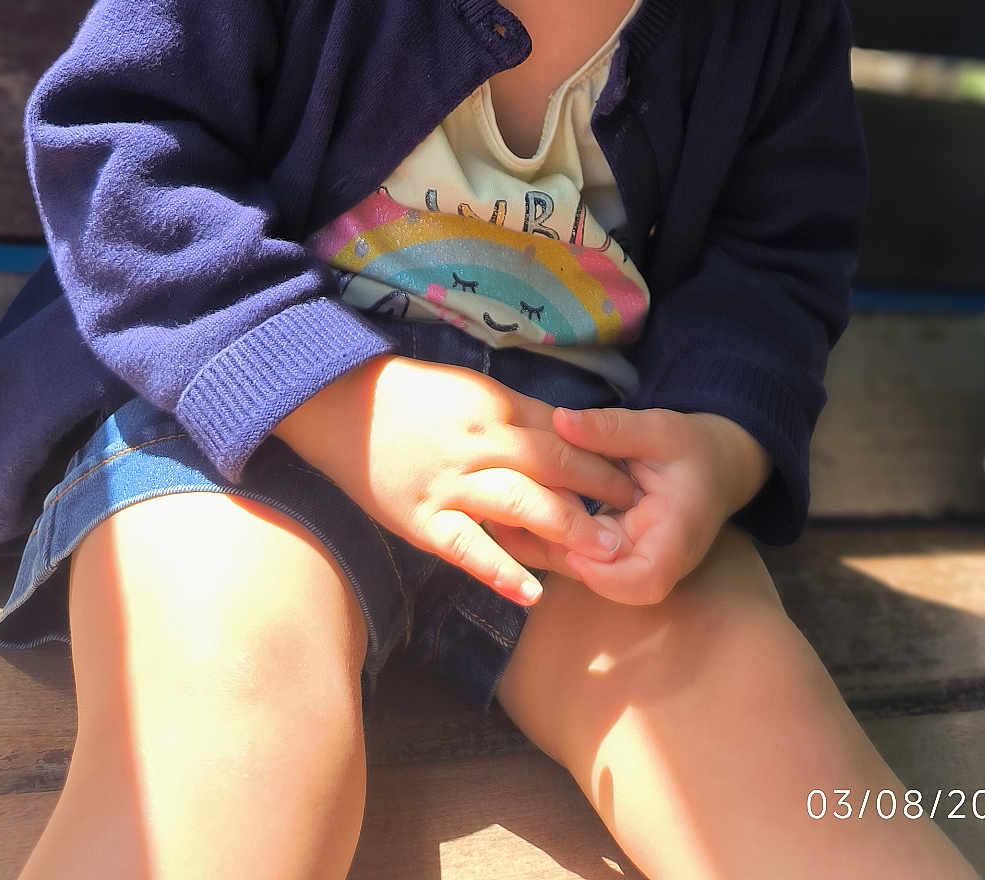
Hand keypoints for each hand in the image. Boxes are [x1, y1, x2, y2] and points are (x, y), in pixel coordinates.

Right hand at [273, 356, 642, 607]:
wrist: (342, 406)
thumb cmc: (415, 398)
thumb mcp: (474, 392)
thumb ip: (520, 417)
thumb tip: (571, 440)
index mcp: (495, 407)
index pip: (564, 435)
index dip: (605, 460)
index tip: (641, 481)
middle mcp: (479, 442)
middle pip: (553, 467)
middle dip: (601, 495)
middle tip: (642, 521)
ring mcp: (449, 483)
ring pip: (519, 503)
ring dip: (566, 528)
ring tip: (605, 553)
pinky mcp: (421, 519)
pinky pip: (466, 547)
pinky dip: (499, 569)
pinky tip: (531, 592)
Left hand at [484, 406, 772, 606]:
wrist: (712, 468)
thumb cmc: (692, 450)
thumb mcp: (658, 431)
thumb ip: (611, 430)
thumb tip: (562, 419)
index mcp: (668, 550)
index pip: (625, 579)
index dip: (584, 560)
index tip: (547, 532)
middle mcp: (644, 573)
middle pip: (583, 574)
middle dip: (538, 545)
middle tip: (491, 513)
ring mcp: (621, 570)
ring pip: (566, 565)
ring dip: (527, 538)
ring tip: (484, 506)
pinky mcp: (602, 556)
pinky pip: (564, 551)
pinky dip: (535, 530)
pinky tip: (499, 503)